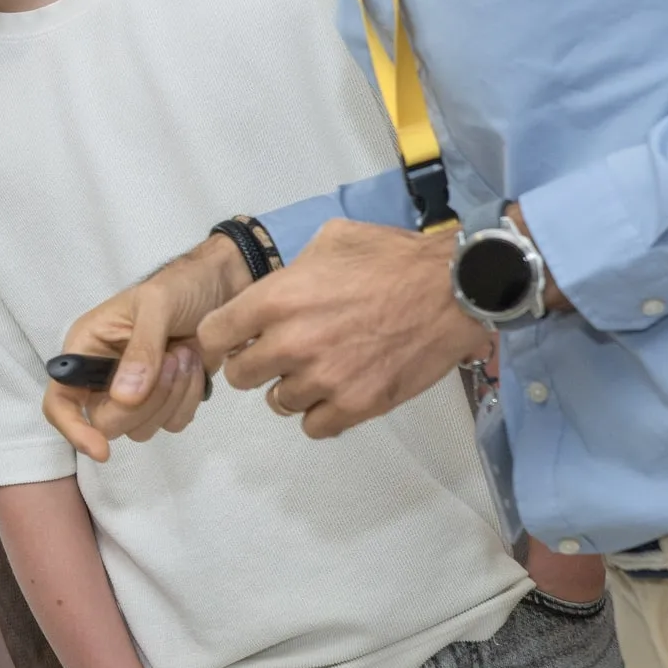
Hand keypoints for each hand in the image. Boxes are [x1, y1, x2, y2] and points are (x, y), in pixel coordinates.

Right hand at [44, 235, 250, 460]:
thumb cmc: (180, 286)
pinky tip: (195, 367)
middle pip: (107, 423)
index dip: (72, 428)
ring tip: (186, 354)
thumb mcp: (157, 305)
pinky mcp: (166, 401)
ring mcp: (135, 393)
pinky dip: (188, 400)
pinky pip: (172, 424)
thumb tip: (124, 398)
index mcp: (86, 349)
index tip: (101, 449)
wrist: (223, 287)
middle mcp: (103, 377)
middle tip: (173, 359)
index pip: (60, 401)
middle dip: (146, 400)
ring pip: (142, 429)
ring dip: (172, 397)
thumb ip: (141, 350)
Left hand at [199, 219, 492, 438]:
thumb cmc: (392, 258)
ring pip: (279, 402)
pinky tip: (336, 392)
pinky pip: (314, 426)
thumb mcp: (330, 241)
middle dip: (255, 364)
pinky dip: (321, 414)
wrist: (453, 289)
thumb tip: (273, 289)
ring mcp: (324, 378)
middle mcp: (291, 342)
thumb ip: (290, 271)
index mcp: (276, 299)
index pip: (213, 336)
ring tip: (318, 369)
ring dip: (292, 388)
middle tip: (279, 354)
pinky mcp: (357, 405)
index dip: (220, 339)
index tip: (233, 339)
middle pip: (241, 375)